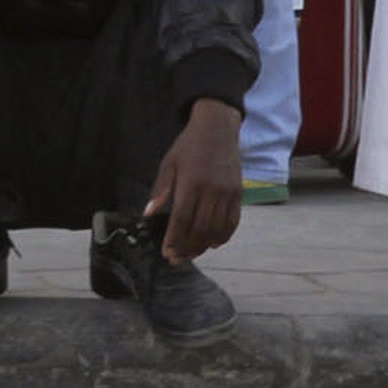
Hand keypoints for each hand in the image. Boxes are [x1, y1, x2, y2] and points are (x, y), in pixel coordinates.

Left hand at [145, 99, 244, 262]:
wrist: (218, 129)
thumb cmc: (189, 146)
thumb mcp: (168, 163)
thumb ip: (161, 190)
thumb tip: (148, 214)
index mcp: (191, 182)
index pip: (182, 219)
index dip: (174, 239)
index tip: (166, 252)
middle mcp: (212, 190)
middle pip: (200, 228)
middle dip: (187, 247)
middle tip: (176, 258)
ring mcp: (228, 193)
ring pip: (217, 229)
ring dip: (203, 245)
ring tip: (191, 253)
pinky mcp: (239, 194)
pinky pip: (233, 222)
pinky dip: (223, 236)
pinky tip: (212, 243)